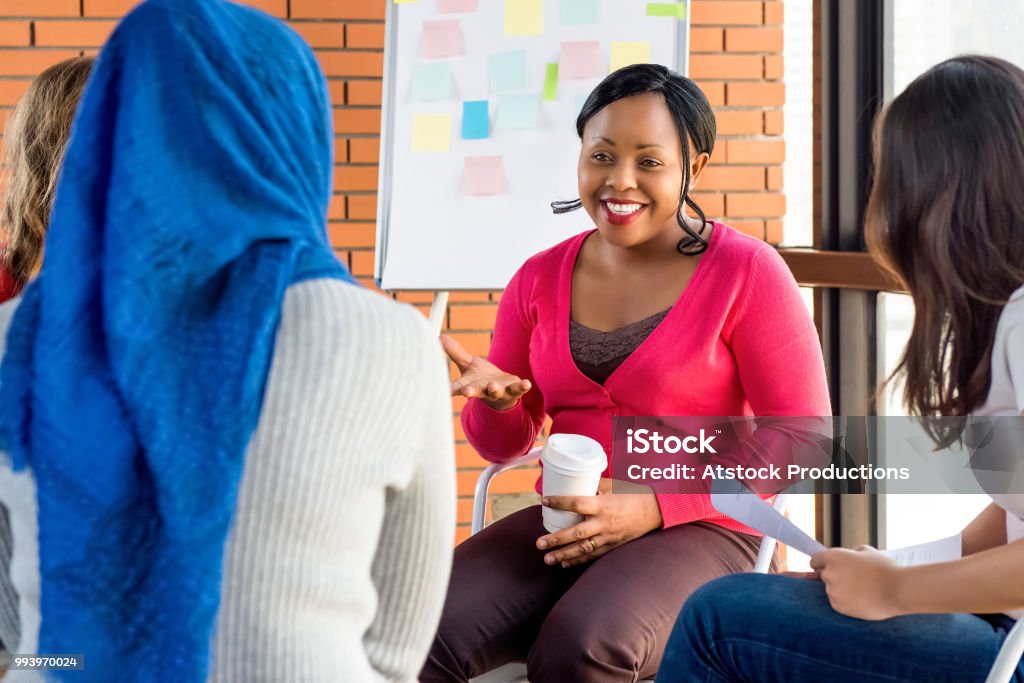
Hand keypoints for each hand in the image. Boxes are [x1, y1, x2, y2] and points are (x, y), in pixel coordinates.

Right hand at [441, 334, 530, 410]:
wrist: (503, 395)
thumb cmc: (481, 379)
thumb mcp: (467, 365)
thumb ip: (454, 352)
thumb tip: (438, 337)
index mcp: (470, 384)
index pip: (458, 386)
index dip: (451, 389)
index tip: (445, 391)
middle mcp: (483, 390)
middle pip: (475, 391)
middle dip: (471, 392)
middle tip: (466, 392)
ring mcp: (499, 391)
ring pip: (495, 392)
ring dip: (494, 389)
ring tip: (492, 386)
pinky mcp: (514, 390)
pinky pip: (519, 389)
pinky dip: (523, 387)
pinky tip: (527, 383)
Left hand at [535, 479, 662, 567]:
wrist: (655, 509)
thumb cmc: (633, 493)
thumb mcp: (612, 484)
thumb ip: (593, 485)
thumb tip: (573, 481)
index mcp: (603, 505)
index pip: (576, 504)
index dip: (559, 502)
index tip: (544, 501)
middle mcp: (604, 523)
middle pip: (576, 533)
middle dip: (556, 540)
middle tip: (539, 544)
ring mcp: (608, 536)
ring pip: (583, 549)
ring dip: (564, 555)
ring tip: (547, 559)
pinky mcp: (613, 545)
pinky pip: (593, 554)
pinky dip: (579, 560)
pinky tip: (565, 563)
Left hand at [809, 546, 904, 619]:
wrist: (899, 590)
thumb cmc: (885, 569)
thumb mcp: (867, 552)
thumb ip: (850, 554)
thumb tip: (845, 557)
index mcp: (834, 557)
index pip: (815, 560)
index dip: (821, 563)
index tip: (823, 567)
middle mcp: (829, 574)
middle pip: (823, 575)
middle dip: (835, 576)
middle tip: (853, 579)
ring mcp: (833, 591)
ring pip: (832, 590)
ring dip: (841, 590)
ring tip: (862, 590)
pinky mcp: (838, 607)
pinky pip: (838, 602)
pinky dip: (846, 602)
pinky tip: (862, 599)